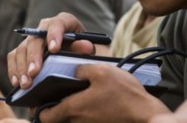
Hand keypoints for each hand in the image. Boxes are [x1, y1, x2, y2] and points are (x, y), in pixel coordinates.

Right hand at [7, 12, 92, 88]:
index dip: (55, 35)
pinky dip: (14, 69)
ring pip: (22, 48)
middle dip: (34, 56)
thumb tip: (86, 46)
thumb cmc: (82, 51)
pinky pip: (13, 56)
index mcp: (64, 22)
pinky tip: (17, 82)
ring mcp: (33, 38)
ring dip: (22, 67)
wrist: (75, 56)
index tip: (54, 50)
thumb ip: (84, 47)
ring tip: (26, 83)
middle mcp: (45, 28)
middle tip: (34, 73)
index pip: (57, 23)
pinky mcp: (24, 49)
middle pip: (35, 39)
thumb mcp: (87, 49)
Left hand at [35, 64, 168, 122]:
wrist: (146, 114)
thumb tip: (72, 71)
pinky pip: (83, 119)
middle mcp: (78, 121)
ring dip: (69, 109)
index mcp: (74, 108)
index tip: (40, 98)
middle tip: (54, 94)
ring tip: (74, 93)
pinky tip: (89, 98)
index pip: (45, 117)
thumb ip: (80, 69)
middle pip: (56, 119)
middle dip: (52, 108)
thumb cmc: (124, 94)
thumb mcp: (101, 71)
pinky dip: (82, 111)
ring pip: (70, 120)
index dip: (39, 108)